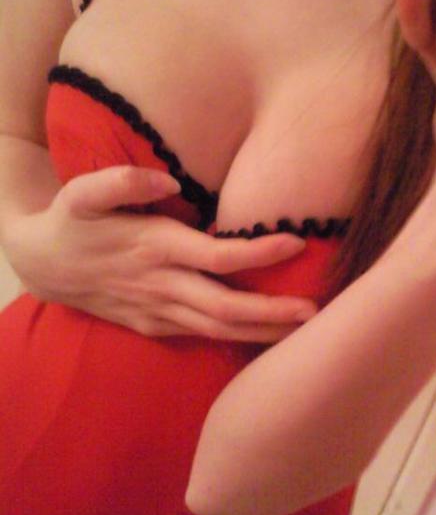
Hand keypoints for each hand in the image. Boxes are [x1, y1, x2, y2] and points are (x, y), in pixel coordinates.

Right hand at [4, 165, 317, 339]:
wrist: (42, 267)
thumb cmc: (71, 223)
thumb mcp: (81, 194)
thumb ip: (120, 181)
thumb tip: (165, 177)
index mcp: (153, 248)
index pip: (216, 256)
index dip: (257, 252)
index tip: (296, 243)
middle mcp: (161, 286)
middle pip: (225, 306)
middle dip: (271, 313)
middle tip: (314, 313)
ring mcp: (157, 313)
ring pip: (217, 330)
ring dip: (261, 333)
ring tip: (303, 332)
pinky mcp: (153, 327)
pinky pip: (201, 336)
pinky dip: (234, 338)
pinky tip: (264, 338)